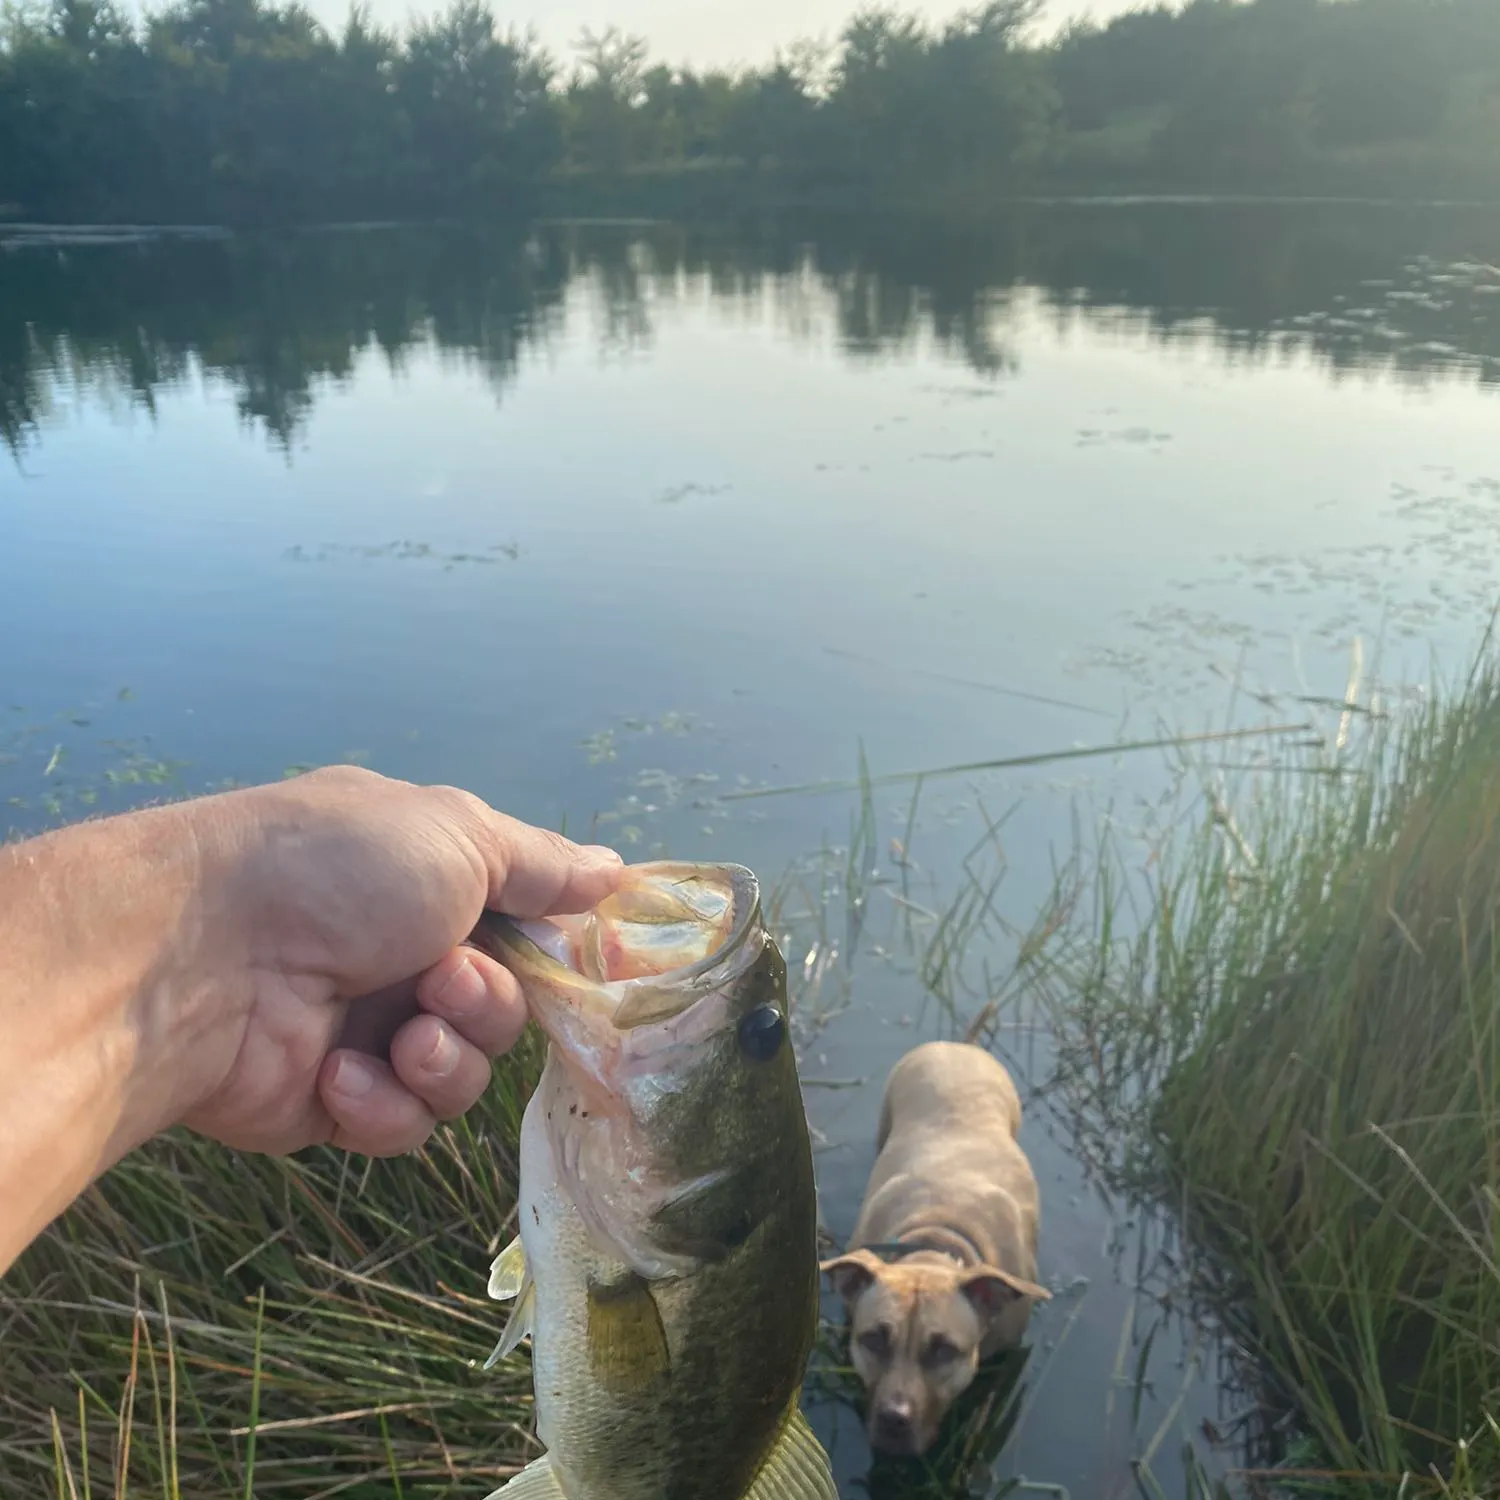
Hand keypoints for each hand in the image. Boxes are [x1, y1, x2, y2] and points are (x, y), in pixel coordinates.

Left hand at [172, 766, 624, 1157]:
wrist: (198, 956)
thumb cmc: (334, 869)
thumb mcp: (457, 835)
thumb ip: (542, 862)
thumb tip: (618, 868)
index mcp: (422, 879)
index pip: (518, 920)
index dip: (552, 946)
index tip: (584, 963)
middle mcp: (396, 951)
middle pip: (502, 1005)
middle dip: (488, 1001)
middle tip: (443, 981)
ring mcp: (363, 1027)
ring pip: (461, 1071)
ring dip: (445, 1055)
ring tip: (402, 1034)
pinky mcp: (330, 1101)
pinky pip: (401, 1120)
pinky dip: (382, 1100)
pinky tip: (339, 1074)